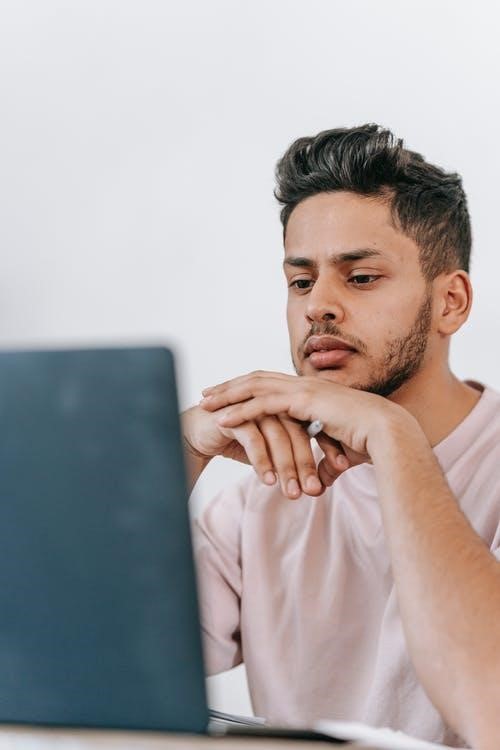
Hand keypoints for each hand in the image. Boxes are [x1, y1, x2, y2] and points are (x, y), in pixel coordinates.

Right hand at [181, 404, 349, 498]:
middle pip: (299, 431)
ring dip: (286, 467)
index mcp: (287, 404)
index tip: (343, 470)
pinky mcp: (233, 414)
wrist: (197, 433)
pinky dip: (262, 462)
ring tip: (292, 493)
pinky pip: (253, 439)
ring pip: (278, 436)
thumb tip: (320, 485)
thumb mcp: (271, 451)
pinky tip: (267, 481)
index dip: (330, 445)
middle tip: (316, 490)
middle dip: (309, 463)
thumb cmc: (238, 441)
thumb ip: (294, 461)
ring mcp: (253, 406)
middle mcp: (273, 402)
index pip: (315, 424)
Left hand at [199, 370, 399, 462]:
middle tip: (207, 393)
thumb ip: (324, 464)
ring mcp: (304, 390)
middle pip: (257, 379)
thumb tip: (317, 482)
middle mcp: (305, 385)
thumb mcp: (339, 454)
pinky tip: (222, 419)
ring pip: (255, 386)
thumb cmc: (369, 444)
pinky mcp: (304, 401)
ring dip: (228, 394)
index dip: (248, 389)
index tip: (227, 396)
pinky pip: (264, 404)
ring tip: (205, 402)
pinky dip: (241, 410)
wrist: (388, 436)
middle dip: (230, 386)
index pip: (272, 384)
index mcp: (312, 392)